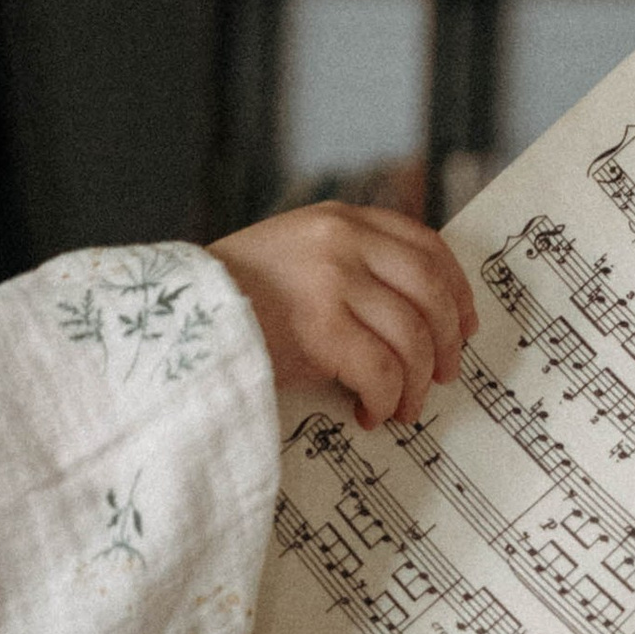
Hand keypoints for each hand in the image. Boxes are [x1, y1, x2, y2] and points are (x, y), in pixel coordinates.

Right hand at [211, 200, 477, 427]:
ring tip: (400, 409)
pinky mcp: (319, 326)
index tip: (464, 328)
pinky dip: (386, 399)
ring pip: (412, 336)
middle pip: (431, 292)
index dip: (457, 293)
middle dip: (446, 342)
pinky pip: (382, 370)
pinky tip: (370, 413)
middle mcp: (342, 239)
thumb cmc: (226, 304)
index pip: (426, 247)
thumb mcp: (290, 258)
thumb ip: (343, 266)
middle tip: (439, 378)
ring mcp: (331, 279)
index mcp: (340, 219)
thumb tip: (408, 317)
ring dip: (413, 383)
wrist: (170, 318)